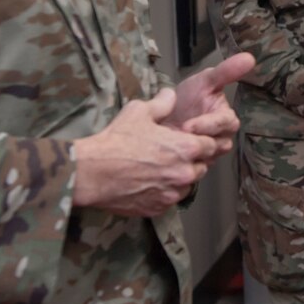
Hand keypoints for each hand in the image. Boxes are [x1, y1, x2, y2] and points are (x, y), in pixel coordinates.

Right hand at [72, 88, 219, 216]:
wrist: (92, 171)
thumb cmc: (117, 140)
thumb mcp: (140, 111)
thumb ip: (162, 103)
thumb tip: (171, 94)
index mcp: (186, 148)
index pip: (211, 146)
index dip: (202, 141)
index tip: (191, 140)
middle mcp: (184, 173)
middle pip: (201, 167)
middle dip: (192, 161)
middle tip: (174, 154)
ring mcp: (171, 194)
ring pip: (187, 186)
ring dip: (180, 178)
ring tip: (161, 169)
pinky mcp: (157, 208)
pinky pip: (169, 201)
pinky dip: (164, 193)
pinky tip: (150, 183)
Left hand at [163, 52, 252, 162]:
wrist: (160, 119)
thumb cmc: (185, 98)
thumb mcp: (204, 81)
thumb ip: (227, 71)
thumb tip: (250, 57)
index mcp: (225, 118)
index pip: (226, 123)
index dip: (209, 125)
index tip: (189, 125)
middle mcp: (220, 137)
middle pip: (220, 144)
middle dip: (199, 141)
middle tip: (178, 137)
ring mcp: (209, 154)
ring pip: (208, 159)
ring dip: (191, 155)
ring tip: (171, 148)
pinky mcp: (195, 167)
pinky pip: (194, 171)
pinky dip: (181, 167)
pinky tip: (167, 160)